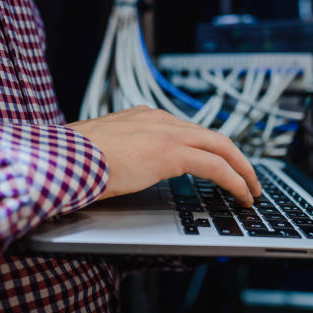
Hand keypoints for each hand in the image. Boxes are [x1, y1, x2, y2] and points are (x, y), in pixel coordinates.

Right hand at [65, 106, 261, 205]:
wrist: (60, 158)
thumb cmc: (73, 161)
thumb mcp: (105, 152)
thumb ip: (124, 154)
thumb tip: (128, 168)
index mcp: (144, 118)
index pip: (190, 132)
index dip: (212, 149)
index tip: (223, 165)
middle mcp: (159, 119)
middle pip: (213, 136)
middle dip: (237, 159)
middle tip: (250, 179)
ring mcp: (165, 132)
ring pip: (221, 147)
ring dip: (242, 170)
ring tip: (251, 190)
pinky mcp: (169, 151)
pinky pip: (215, 165)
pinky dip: (234, 180)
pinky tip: (242, 194)